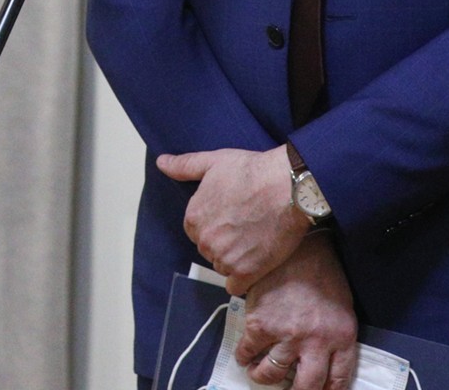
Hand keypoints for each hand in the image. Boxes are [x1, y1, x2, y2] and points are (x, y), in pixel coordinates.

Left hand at [156, 146, 307, 294]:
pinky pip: (235, 286)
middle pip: (209, 249)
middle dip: (224, 241)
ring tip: (255, 241)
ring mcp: (225, 258)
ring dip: (235, 260)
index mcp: (194, 217)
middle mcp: (205, 241)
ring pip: (222, 266)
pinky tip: (255, 266)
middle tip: (246, 227)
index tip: (231, 217)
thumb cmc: (252, 171)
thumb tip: (161, 163)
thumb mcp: (213, 162)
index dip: (214, 224)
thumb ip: (184, 166)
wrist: (287, 188)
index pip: (196, 231)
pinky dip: (243, 279)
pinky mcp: (246, 272)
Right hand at [237, 236, 358, 389]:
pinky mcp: (261, 324)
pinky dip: (243, 357)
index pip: (338, 380)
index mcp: (341, 338)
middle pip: (306, 387)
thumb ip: (334, 336)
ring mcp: (287, 335)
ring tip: (259, 372)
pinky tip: (245, 355)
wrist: (300, 242)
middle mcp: (316, 342)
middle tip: (287, 389)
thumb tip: (321, 358)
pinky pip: (247, 352)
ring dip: (263, 377)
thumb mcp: (342, 307)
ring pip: (272, 374)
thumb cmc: (322, 270)